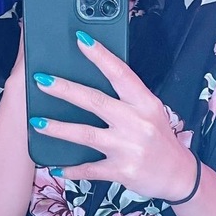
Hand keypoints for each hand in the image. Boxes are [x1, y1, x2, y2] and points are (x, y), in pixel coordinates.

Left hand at [30, 33, 196, 200]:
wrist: (178, 175)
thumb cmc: (161, 140)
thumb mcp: (151, 112)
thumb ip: (128, 98)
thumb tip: (95, 79)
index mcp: (145, 103)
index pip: (121, 73)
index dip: (100, 56)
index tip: (80, 40)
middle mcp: (137, 122)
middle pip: (95, 101)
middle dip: (65, 89)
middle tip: (41, 80)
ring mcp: (129, 148)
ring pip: (86, 134)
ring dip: (58, 128)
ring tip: (36, 123)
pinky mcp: (122, 171)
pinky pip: (90, 169)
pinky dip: (71, 169)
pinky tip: (56, 166)